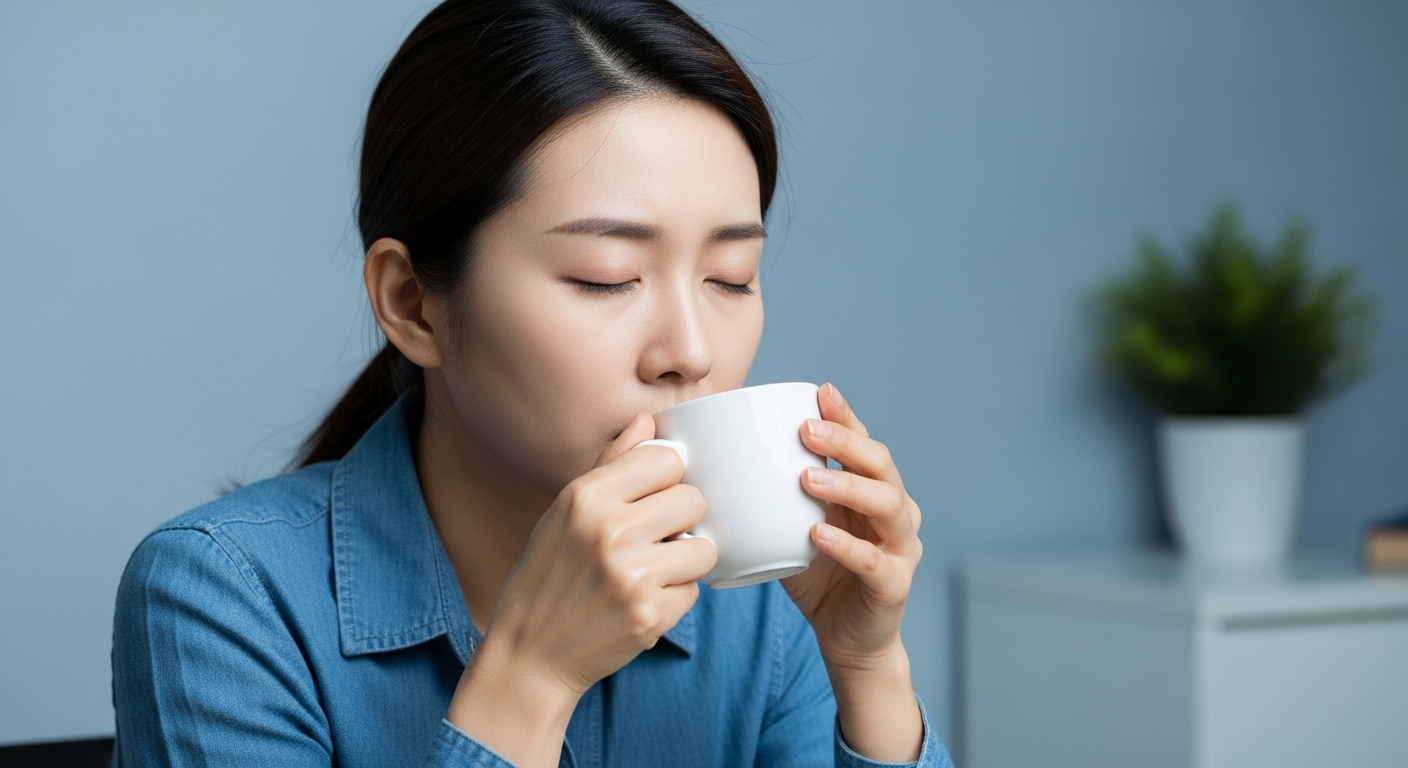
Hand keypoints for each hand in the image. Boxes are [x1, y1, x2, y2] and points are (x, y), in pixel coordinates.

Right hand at [446, 414, 715, 766]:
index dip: (666, 480)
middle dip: (681, 521)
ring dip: (685, 562)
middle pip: (694, 499)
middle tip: (654, 541)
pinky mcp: (649, 616)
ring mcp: (631, 575)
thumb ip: (611, 464)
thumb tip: (648, 420)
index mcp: (586, 496)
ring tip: (651, 572)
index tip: (651, 499)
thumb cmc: (547, 577)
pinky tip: (642, 602)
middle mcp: (609, 530)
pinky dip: (675, 599)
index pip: (666, 459)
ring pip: (704, 548)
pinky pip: (694, 592)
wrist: (529, 654)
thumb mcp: (564, 512)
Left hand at [782, 383, 923, 760]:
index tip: (820, 392)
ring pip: (888, 506)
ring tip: (808, 478)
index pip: (864, 445)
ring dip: (848, 486)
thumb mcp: (793, 529)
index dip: (847, 417)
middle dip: (846, 442)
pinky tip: (818, 536)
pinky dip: (847, 547)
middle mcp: (895, 513)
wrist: (847, 643)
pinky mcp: (894, 586)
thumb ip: (772, 497)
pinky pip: (875, 562)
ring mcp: (901, 549)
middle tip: (806, 430)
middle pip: (882, 466)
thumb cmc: (819, 579)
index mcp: (872, 493)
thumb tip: (713, 463)